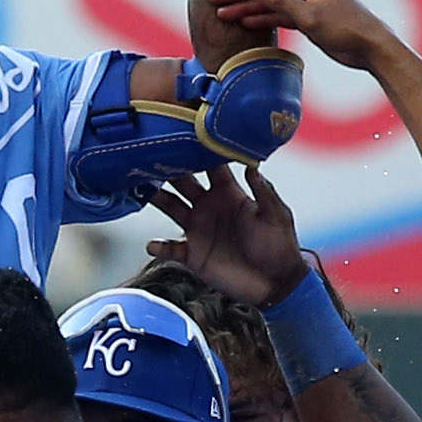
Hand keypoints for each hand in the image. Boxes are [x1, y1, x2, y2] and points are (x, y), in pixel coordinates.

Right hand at [149, 164, 305, 305]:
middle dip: (169, 169)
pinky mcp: (192, 255)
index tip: (184, 137)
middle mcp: (209, 206)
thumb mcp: (276, 215)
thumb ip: (263, 191)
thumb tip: (252, 165)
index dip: (198, 152)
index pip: (210, 166)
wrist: (274, 284)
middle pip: (183, 182)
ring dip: (157, 198)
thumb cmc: (279, 246)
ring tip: (142, 189)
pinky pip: (169, 248)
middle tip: (152, 156)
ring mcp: (198, 230)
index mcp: (229, 193)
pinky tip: (153, 244)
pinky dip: (159, 246)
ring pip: (171, 207)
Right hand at [206, 0, 397, 72]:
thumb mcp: (310, 15)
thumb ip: (280, 1)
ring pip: (270, 1)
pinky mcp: (308, 19)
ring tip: (222, 12)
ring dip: (247, 6)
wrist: (371, 48)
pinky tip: (245, 21)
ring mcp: (307, 2)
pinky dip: (263, 18)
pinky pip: (279, 15)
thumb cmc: (347, 28)